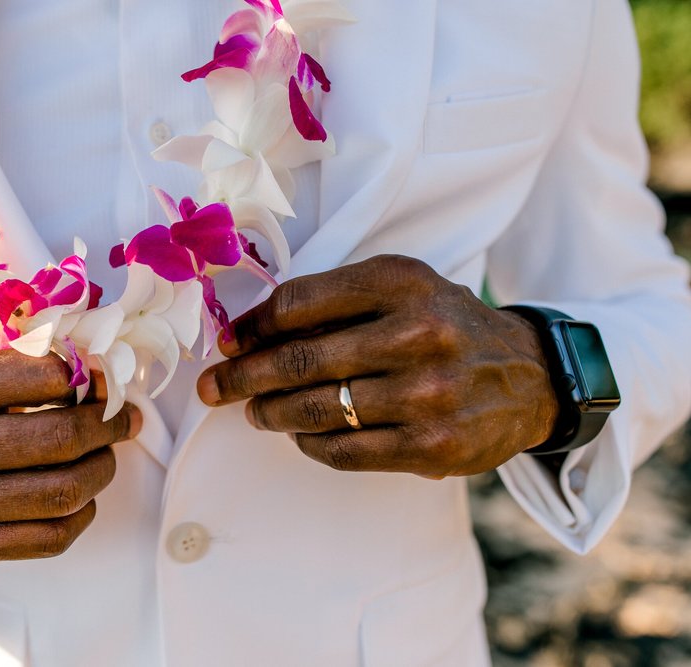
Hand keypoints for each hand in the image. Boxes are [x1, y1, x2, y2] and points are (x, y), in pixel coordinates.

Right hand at [0, 349, 140, 563]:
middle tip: (123, 418)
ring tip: (105, 453)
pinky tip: (82, 495)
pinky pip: (51, 537)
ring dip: (103, 469)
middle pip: (63, 439)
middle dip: (109, 425)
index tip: (105, 380)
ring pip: (65, 491)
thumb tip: (96, 371)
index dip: (91, 379)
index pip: (48, 378)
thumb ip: (19, 364)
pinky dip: (83, 513)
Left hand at [197, 255, 558, 478]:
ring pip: (317, 410)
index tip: (230, 343)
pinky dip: (310, 444)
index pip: (299, 302)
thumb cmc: (445, 325)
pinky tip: (301, 434)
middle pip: (299, 359)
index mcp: (401, 283)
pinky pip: (345, 451)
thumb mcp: (401, 288)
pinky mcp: (433, 447)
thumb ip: (333, 300)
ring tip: (255, 411)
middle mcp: (418, 334)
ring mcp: (428, 395)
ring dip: (271, 413)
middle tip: (213, 388)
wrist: (530, 376)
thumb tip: (249, 333)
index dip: (252, 326)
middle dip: (243, 377)